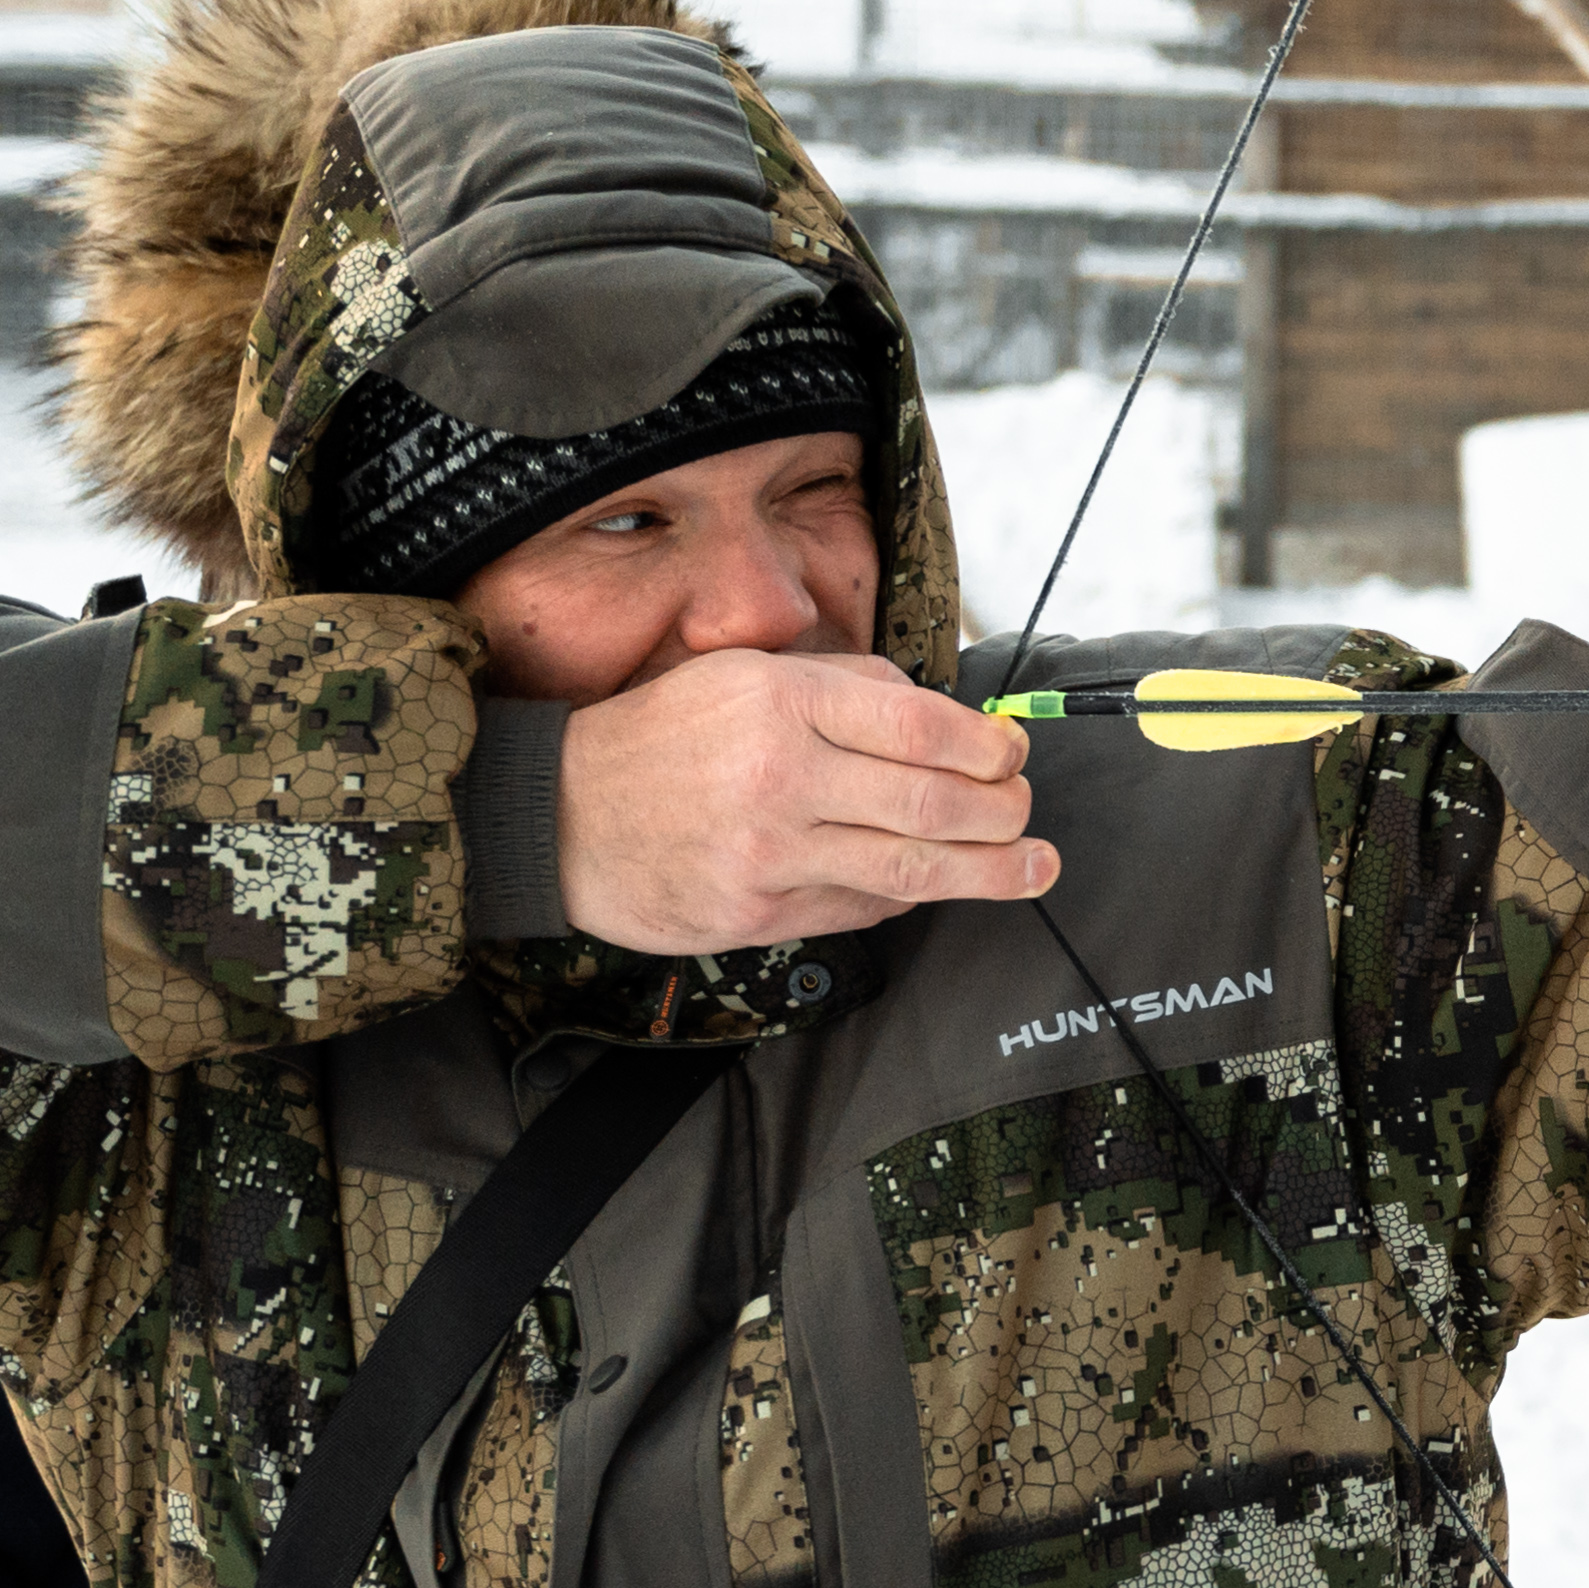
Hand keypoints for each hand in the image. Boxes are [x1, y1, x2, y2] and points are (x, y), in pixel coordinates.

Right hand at [554, 649, 1054, 950]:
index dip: (989, 748)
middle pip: (931, 803)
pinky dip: (907, 896)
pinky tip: (933, 884)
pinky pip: (860, 908)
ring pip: (909, 868)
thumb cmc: (660, 737)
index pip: (920, 727)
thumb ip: (848, 689)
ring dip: (987, 872)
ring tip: (1034, 868)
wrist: (554, 816)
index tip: (1015, 755)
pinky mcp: (755, 913)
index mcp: (780, 700)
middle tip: (1030, 815)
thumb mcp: (742, 674)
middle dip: (1003, 813)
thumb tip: (953, 718)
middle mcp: (778, 776)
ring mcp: (767, 853)